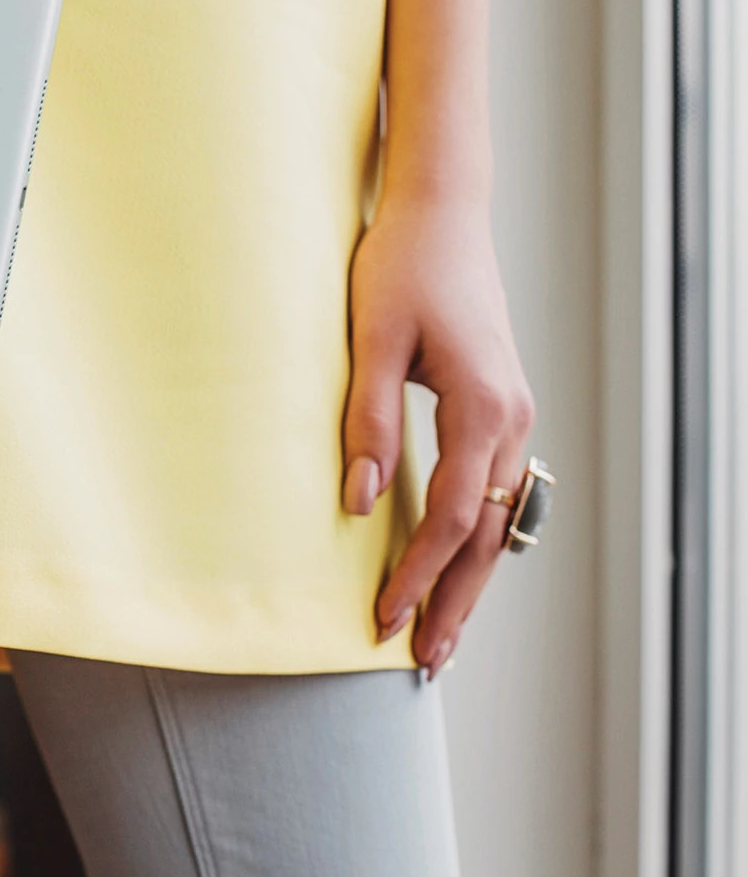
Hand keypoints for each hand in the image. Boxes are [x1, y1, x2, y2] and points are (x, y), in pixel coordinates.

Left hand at [342, 198, 534, 676]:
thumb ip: (367, 421)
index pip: (451, 518)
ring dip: (468, 578)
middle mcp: (513, 420)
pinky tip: (451, 566)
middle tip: (426, 662)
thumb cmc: (402, 268)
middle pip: (487, 536)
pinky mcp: (500, 408)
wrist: (442, 213)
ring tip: (439, 633)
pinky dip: (474, 538)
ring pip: (497, 519)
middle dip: (454, 601)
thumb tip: (361, 502)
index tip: (382, 619)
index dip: (416, 574)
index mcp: (485, 409)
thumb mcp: (372, 341)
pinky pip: (493, 491)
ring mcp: (514, 416)